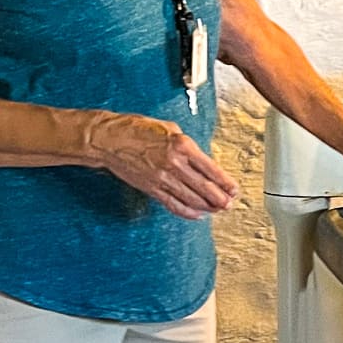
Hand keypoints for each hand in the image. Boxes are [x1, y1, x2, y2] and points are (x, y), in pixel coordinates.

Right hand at [89, 111, 238, 220]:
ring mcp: (162, 178)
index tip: (233, 189)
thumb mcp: (168, 127)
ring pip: (191, 199)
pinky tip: (197, 214)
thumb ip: (186, 144)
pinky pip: (174, 205)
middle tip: (230, 204)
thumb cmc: (136, 129)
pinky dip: (188, 212)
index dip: (225, 182)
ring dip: (208, 207)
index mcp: (181, 145)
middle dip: (220, 199)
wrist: (109, 139)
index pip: (211, 169)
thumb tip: (200, 159)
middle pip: (205, 188)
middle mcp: (174, 163)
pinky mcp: (152, 188)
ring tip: (217, 210)